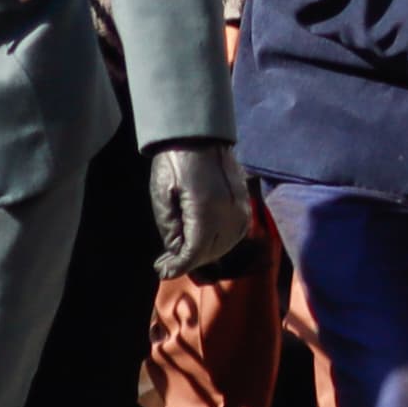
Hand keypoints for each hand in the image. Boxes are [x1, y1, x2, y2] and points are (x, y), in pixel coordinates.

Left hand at [146, 140, 251, 280]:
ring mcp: (240, 207)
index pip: (195, 252)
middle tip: (167, 263)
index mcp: (206, 209)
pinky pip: (236, 234)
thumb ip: (170, 229)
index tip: (163, 271)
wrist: (198, 135)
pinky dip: (220, 243)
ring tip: (182, 253)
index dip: (179, 266)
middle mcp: (228, 212)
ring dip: (204, 255)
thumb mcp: (162, 196)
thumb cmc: (174, 162)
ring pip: (225, 246)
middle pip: (211, 253)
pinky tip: (203, 241)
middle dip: (189, 262)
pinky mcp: (244, 202)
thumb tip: (177, 254)